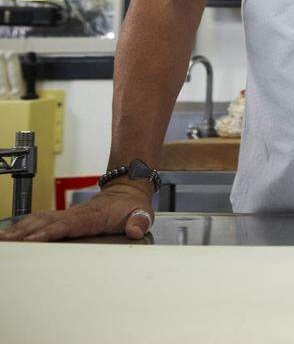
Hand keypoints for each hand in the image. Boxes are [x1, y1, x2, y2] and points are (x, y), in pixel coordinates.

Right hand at [0, 182, 153, 241]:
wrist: (128, 189)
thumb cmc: (133, 205)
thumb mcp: (142, 213)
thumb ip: (139, 222)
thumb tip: (135, 230)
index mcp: (92, 216)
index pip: (67, 225)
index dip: (49, 232)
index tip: (31, 241)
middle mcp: (76, 214)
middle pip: (46, 223)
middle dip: (25, 233)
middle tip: (6, 242)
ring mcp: (68, 214)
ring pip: (39, 220)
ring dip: (19, 229)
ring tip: (3, 239)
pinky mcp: (64, 216)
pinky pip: (40, 219)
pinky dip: (24, 225)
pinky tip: (11, 233)